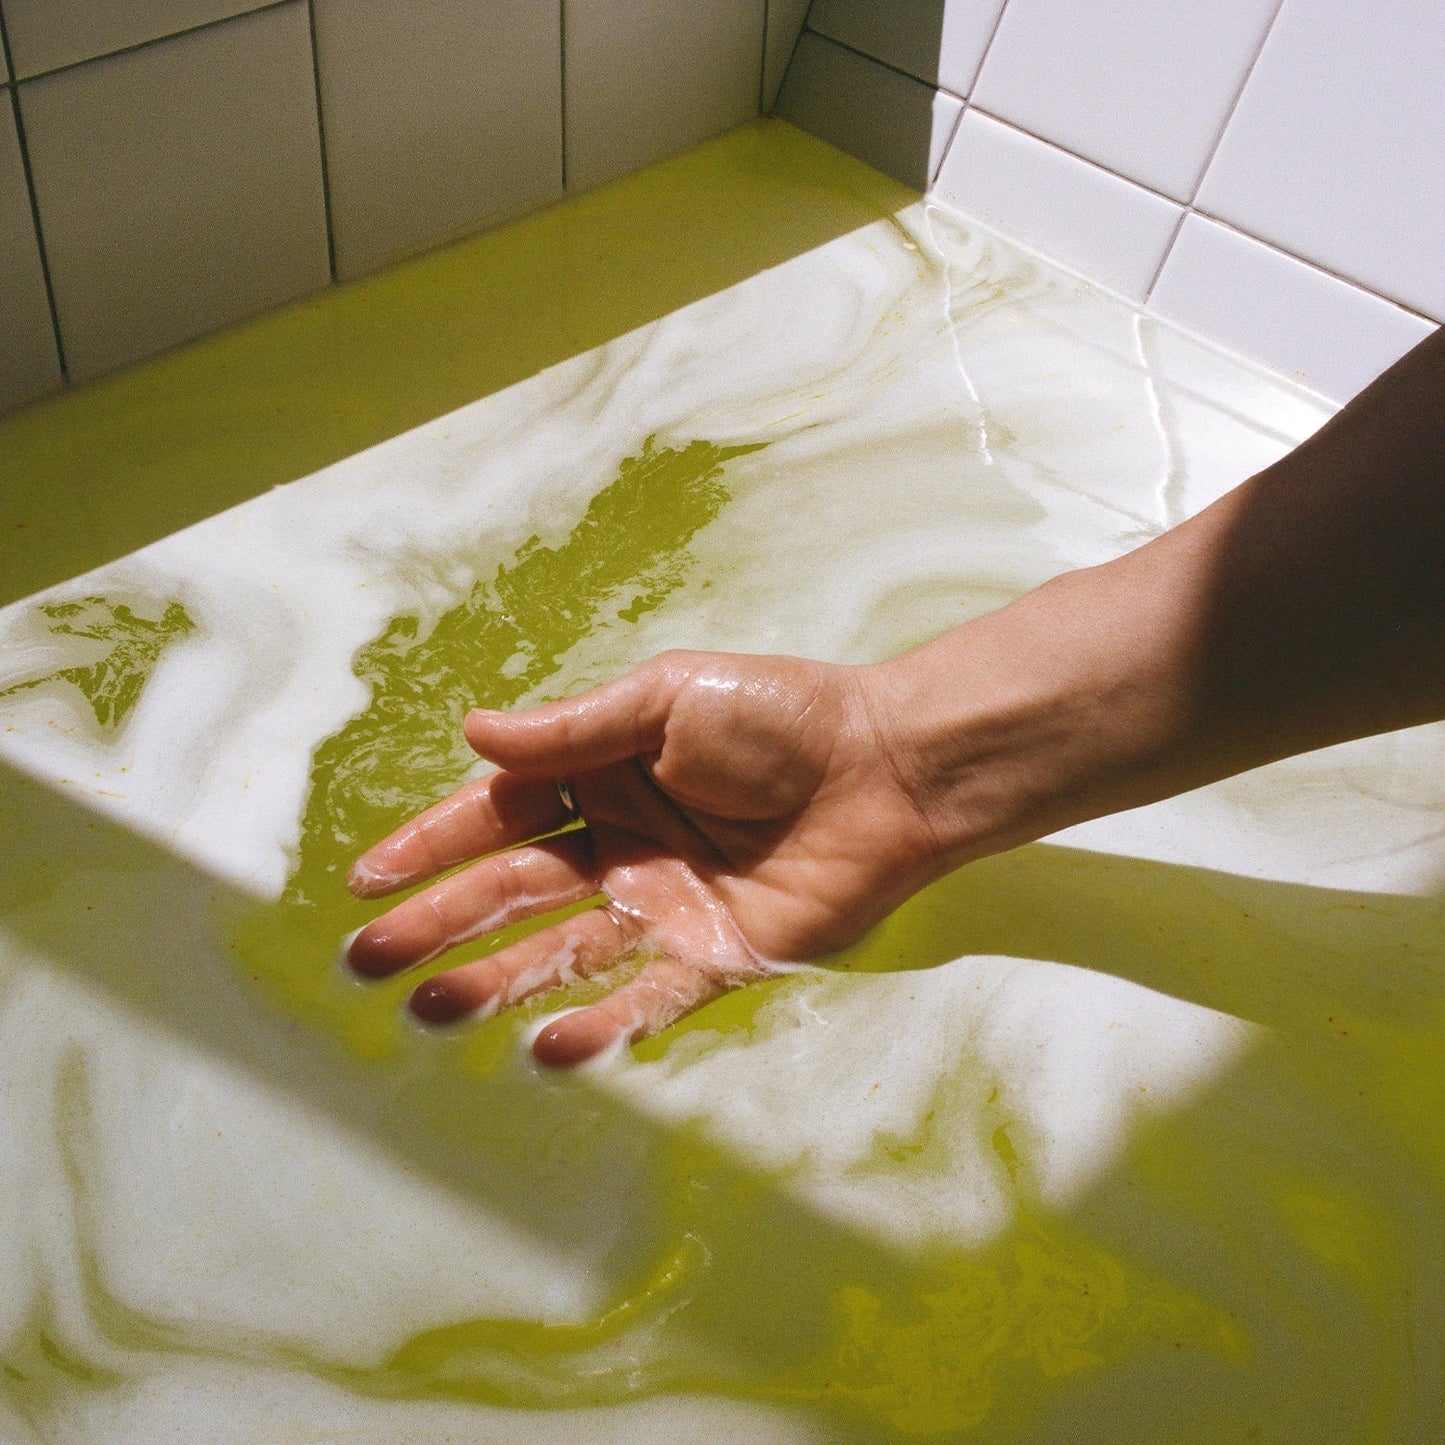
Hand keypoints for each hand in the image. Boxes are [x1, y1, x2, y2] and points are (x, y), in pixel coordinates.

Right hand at [345, 650, 943, 1064]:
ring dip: (495, 982)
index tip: (366, 879)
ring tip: (429, 1011)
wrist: (887, 767)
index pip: (499, 815)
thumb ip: (571, 730)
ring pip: (564, 952)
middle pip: (515, 892)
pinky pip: (648, 998)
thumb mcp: (664, 699)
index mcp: (605, 776)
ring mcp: (666, 908)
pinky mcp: (717, 956)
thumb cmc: (779, 716)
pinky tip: (544, 1046)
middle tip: (368, 961)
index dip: (432, 846)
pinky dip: (599, 1024)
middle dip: (440, 924)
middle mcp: (624, 847)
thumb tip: (472, 733)